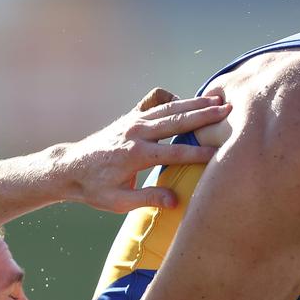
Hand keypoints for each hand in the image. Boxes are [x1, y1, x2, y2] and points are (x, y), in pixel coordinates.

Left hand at [52, 87, 228, 212]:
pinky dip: (170, 98)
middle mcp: (135, 132)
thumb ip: (148, 199)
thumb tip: (176, 201)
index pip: (175, 153)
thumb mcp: (118, 202)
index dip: (198, 153)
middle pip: (177, 121)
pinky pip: (153, 100)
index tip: (220, 152)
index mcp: (135, 155)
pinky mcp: (130, 117)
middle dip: (204, 116)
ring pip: (169, 107)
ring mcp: (132, 121)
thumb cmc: (94, 189)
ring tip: (217, 99)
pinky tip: (184, 102)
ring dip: (194, 102)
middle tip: (228, 110)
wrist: (70, 168)